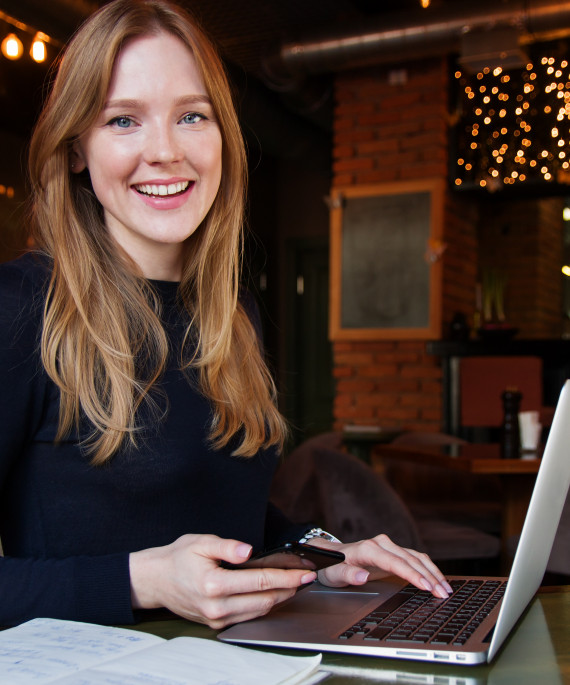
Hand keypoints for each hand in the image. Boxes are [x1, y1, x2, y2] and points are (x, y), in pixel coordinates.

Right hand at [129, 534, 316, 628]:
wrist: (155, 580)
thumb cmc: (177, 558)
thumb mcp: (201, 542)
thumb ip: (226, 545)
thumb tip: (247, 550)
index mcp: (214, 584)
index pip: (260, 581)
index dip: (287, 576)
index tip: (304, 572)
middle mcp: (216, 606)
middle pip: (265, 600)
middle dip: (290, 588)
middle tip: (307, 577)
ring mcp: (216, 618)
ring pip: (259, 612)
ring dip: (280, 599)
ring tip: (295, 584)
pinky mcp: (216, 624)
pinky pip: (248, 617)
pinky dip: (265, 606)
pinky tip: (274, 594)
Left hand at [312, 534, 452, 598]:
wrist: (331, 556)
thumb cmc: (331, 566)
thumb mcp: (333, 573)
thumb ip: (347, 574)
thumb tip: (363, 576)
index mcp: (368, 549)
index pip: (395, 562)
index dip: (412, 575)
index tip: (426, 586)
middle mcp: (381, 544)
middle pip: (410, 559)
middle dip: (429, 576)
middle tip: (443, 594)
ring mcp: (389, 546)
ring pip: (416, 557)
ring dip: (433, 572)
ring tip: (446, 588)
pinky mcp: (394, 551)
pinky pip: (415, 558)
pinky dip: (428, 568)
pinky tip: (438, 579)